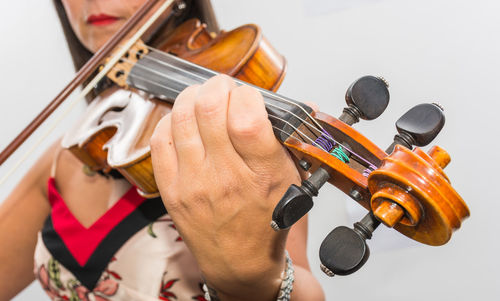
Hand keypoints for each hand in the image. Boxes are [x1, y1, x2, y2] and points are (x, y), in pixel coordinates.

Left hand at [150, 74, 300, 299]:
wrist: (239, 262)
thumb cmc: (266, 222)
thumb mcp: (293, 181)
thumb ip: (294, 140)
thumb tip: (305, 105)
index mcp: (262, 175)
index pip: (247, 118)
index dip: (247, 95)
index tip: (249, 96)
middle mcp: (225, 178)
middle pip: (209, 110)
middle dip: (217, 87)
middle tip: (224, 89)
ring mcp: (193, 184)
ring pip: (181, 118)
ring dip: (193, 97)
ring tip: (203, 98)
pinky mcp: (171, 189)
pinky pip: (160, 140)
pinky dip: (171, 120)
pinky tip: (184, 121)